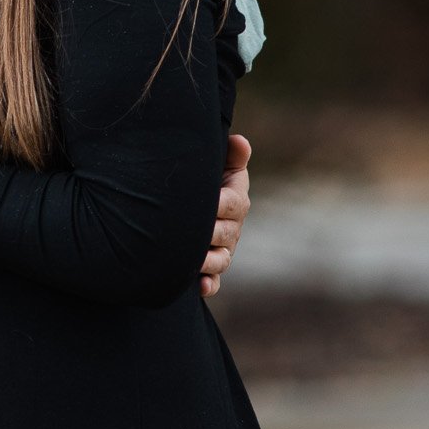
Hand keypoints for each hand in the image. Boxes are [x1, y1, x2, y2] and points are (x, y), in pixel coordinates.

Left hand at [199, 132, 250, 297]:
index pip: (233, 204)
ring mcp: (222, 250)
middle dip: (209, 234)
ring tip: (193, 261)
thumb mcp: (217, 164)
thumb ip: (230, 155)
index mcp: (235, 202)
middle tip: (189, 232)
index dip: (220, 204)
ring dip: (209, 261)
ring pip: (221, 259)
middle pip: (225, 234)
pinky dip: (209, 285)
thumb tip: (239, 141)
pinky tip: (199, 287)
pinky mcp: (210, 268)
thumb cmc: (205, 179)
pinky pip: (213, 281)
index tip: (208, 202)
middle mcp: (232, 229)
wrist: (190, 202)